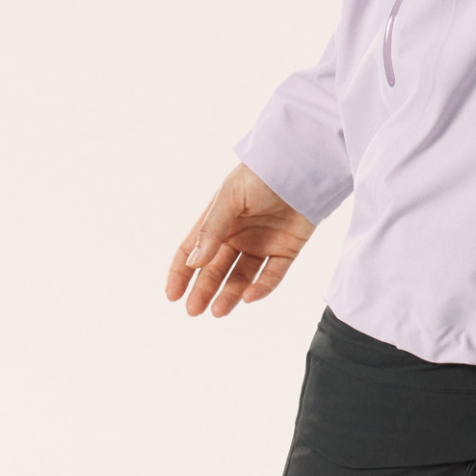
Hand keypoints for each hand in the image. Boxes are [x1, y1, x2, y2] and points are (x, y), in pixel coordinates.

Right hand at [164, 162, 314, 316]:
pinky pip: (272, 275)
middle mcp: (238, 234)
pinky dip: (260, 288)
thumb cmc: (261, 173)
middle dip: (204, 290)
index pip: (193, 250)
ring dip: (229, 294)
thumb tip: (193, 263)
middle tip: (194, 310)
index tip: (172, 296)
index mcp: (219, 219)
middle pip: (216, 268)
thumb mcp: (229, 197)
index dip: (181, 273)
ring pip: (242, 277)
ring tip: (218, 311)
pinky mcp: (286, 249)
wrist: (303, 164)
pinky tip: (248, 296)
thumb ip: (211, 230)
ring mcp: (262, 243)